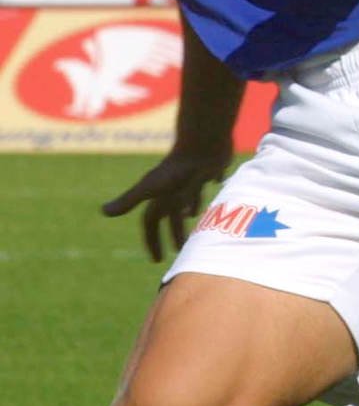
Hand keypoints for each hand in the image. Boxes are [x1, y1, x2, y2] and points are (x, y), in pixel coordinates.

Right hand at [102, 144, 231, 261]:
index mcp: (158, 196)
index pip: (151, 223)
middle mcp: (172, 190)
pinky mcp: (207, 173)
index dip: (153, 241)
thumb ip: (129, 200)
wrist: (202, 145)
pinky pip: (203, 187)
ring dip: (187, 219)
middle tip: (180, 253)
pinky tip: (209, 205)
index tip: (157, 260)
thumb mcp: (151, 187)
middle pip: (171, 217)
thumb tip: (103, 212)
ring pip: (186, 205)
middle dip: (173, 235)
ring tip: (195, 235)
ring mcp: (189, 182)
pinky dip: (202, 197)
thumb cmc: (177, 169)